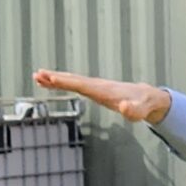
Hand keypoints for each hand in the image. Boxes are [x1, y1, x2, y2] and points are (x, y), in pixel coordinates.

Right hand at [34, 69, 170, 124]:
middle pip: (73, 80)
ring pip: (72, 81)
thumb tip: (125, 108)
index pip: (82, 85)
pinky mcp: (95, 90)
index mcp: (104, 90)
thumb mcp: (140, 111)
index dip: (66, 82)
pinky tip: (51, 84)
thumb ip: (134, 110)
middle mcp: (97, 85)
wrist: (147, 98)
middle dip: (55, 78)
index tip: (51, 78)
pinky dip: (62, 83)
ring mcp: (95, 87)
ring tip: (37, 77)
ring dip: (55, 79)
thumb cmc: (143, 105)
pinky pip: (75, 85)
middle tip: (37, 74)